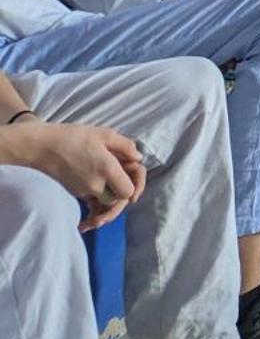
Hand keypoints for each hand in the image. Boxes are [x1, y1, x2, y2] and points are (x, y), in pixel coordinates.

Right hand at [3, 121, 144, 228]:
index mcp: (107, 169)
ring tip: (115, 186)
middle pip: (116, 200)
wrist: (42, 147)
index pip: (127, 192)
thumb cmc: (73, 137)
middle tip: (126, 180)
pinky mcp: (74, 192)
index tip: (131, 174)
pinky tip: (98, 202)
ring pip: (104, 202)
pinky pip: (91, 203)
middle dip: (122, 192)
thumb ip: (126, 146)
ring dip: (110, 198)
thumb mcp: (104, 134)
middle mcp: (95, 185)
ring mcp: (83, 191)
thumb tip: (138, 158)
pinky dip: (96, 204)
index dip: (134, 186)